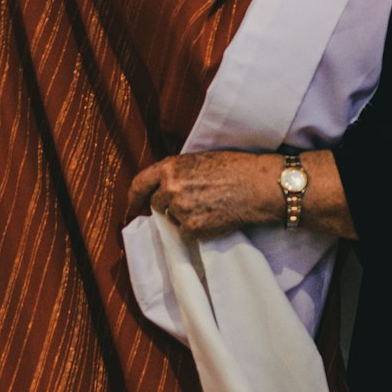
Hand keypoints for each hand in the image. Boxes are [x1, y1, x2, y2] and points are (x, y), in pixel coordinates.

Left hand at [128, 151, 280, 236]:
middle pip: (157, 204)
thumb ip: (177, 171)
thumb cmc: (235, 168)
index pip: (139, 183)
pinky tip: (214, 217)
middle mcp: (170, 188)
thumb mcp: (200, 159)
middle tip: (189, 204)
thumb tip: (163, 186)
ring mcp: (180, 209)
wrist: (257, 186)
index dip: (134, 196)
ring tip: (209, 206)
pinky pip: (186, 232)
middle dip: (168, 206)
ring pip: (173, 218)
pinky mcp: (192, 228)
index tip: (133, 205)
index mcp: (170, 167)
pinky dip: (197, 228)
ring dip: (184, 216)